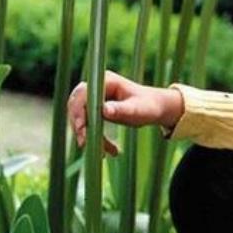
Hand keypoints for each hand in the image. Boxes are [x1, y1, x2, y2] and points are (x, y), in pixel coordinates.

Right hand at [67, 70, 184, 155]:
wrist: (155, 108)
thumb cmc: (148, 106)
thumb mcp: (137, 110)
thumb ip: (121, 109)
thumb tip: (104, 110)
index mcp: (106, 81)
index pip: (84, 93)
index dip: (78, 110)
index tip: (82, 130)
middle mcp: (98, 86)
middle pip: (76, 104)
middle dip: (79, 125)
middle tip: (85, 144)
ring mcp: (96, 96)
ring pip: (80, 115)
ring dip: (87, 134)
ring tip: (102, 151)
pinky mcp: (96, 108)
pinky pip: (88, 123)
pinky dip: (94, 137)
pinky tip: (107, 151)